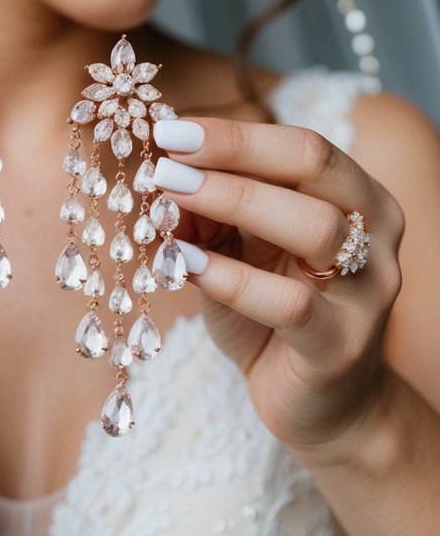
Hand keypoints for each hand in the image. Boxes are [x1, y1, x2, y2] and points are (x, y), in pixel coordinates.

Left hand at [152, 116, 404, 457]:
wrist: (321, 407)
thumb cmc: (274, 314)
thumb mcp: (236, 251)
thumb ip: (207, 212)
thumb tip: (160, 169)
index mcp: (357, 198)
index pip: (303, 144)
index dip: (234, 133)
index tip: (170, 128)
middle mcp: (375, 234)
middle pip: (314, 165)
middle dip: (233, 153)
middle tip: (167, 157)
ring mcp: (367, 290)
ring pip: (314, 226)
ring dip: (233, 201)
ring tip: (168, 197)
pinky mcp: (341, 345)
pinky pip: (289, 302)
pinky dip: (230, 277)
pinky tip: (185, 263)